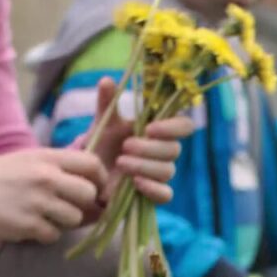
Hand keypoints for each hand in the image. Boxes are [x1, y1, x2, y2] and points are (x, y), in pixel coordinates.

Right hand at [0, 148, 105, 243]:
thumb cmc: (1, 177)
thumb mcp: (31, 160)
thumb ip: (61, 169)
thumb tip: (97, 190)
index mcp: (48, 157)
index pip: (92, 163)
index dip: (100, 179)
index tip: (96, 189)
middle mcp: (46, 177)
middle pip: (89, 194)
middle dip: (84, 204)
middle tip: (68, 207)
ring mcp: (38, 201)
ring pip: (75, 218)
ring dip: (64, 221)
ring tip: (45, 216)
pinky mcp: (28, 225)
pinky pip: (55, 235)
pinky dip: (46, 234)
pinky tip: (32, 226)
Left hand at [84, 77, 195, 205]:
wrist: (93, 173)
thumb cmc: (105, 143)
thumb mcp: (104, 122)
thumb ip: (108, 103)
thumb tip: (107, 80)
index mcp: (160, 130)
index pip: (184, 126)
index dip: (173, 127)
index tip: (149, 128)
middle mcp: (165, 152)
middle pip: (174, 150)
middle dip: (149, 148)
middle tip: (125, 146)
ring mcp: (161, 174)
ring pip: (168, 171)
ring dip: (144, 166)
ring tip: (120, 162)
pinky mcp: (154, 194)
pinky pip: (166, 195)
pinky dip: (152, 189)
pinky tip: (135, 183)